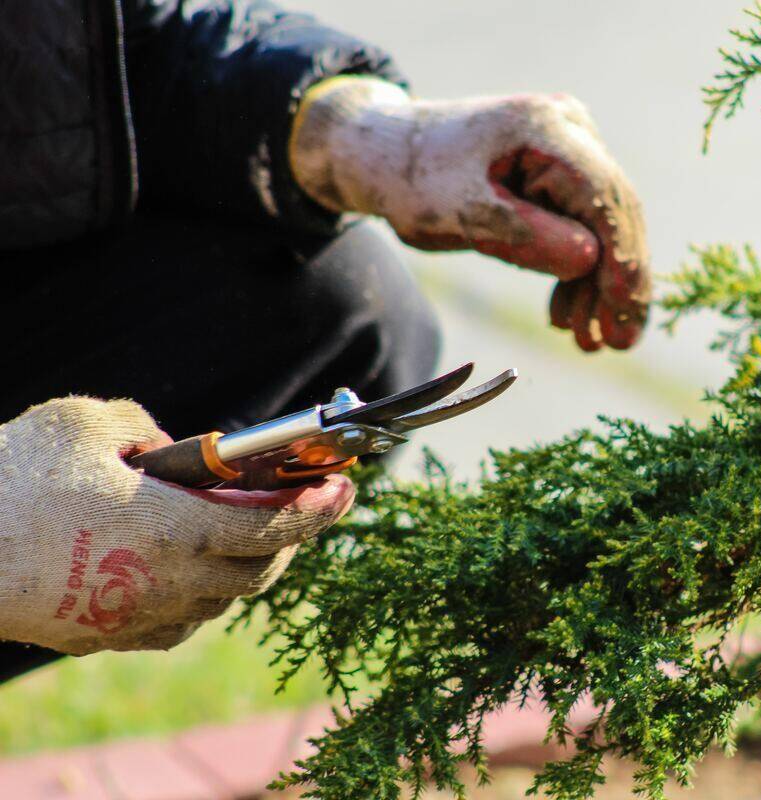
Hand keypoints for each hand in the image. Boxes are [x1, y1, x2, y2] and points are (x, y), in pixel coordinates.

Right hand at [0, 398, 353, 654]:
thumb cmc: (14, 479)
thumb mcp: (90, 423)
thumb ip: (150, 429)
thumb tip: (177, 450)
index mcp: (179, 530)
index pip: (277, 526)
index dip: (320, 508)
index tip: (347, 489)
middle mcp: (171, 583)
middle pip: (260, 571)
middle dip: (291, 538)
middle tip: (302, 506)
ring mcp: (137, 618)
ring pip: (221, 602)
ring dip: (245, 568)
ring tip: (248, 531)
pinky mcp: (104, 637)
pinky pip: (177, 621)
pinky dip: (199, 595)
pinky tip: (189, 569)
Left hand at [290, 77, 650, 351]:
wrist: (386, 155)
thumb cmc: (415, 180)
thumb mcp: (461, 214)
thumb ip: (525, 236)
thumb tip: (590, 261)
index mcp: (545, 128)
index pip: (603, 195)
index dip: (622, 257)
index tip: (625, 312)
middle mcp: (570, 129)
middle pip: (613, 212)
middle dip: (618, 282)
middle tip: (618, 343)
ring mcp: (570, 148)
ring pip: (603, 225)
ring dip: (598, 286)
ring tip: (588, 342)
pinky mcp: (561, 173)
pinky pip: (583, 225)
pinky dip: (577, 272)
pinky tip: (568, 314)